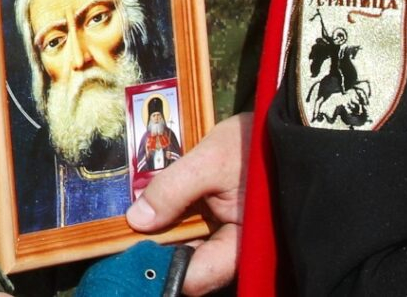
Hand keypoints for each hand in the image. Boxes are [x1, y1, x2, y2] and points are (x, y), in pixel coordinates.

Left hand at [124, 111, 245, 291]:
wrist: (278, 131)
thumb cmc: (252, 147)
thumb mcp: (207, 162)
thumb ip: (172, 191)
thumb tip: (136, 221)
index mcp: (240, 245)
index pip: (195, 275)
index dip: (160, 266)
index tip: (129, 248)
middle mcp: (234, 249)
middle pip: (187, 263)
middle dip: (156, 245)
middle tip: (128, 223)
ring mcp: (227, 237)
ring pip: (186, 246)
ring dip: (162, 231)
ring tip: (140, 210)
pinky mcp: (221, 224)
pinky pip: (191, 229)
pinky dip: (173, 218)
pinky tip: (157, 204)